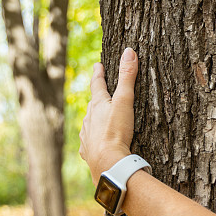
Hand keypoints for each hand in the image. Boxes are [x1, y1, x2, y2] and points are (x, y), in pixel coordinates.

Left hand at [79, 48, 138, 184]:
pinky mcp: (88, 152)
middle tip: (100, 93)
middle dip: (97, 99)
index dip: (98, 74)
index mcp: (97, 105)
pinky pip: (89, 143)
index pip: (97, 84)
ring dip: (94, 120)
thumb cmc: (116, 132)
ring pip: (89, 124)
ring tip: (99, 120)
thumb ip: (127, 76)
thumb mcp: (125, 101)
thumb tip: (129, 51)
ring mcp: (86, 136)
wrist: (108, 163)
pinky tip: (96, 143)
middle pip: (92, 105)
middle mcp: (88, 119)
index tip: (97, 66)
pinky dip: (93, 140)